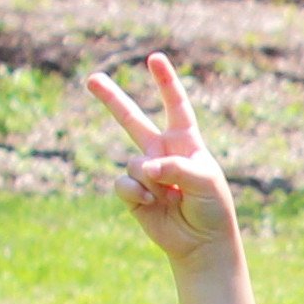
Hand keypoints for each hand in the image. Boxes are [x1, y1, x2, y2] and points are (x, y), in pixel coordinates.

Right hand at [86, 51, 236, 260]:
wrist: (202, 244)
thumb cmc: (211, 209)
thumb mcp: (205, 181)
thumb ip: (175, 167)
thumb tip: (145, 169)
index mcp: (185, 142)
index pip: (176, 106)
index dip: (166, 82)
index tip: (155, 59)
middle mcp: (162, 152)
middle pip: (132, 120)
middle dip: (112, 99)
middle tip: (92, 79)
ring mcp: (146, 173)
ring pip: (134, 163)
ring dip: (149, 180)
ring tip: (167, 197)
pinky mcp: (134, 194)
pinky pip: (123, 183)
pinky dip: (136, 193)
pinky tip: (150, 203)